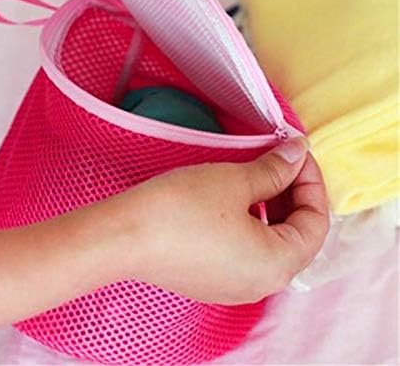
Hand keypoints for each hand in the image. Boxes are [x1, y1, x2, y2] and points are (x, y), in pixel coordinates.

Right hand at [125, 137, 328, 303]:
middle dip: (292, 194)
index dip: (312, 181)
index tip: (296, 152)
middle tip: (278, 160)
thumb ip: (275, 169)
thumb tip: (298, 154)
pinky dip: (251, 223)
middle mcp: (262, 284)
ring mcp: (235, 287)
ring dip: (271, 207)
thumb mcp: (234, 181)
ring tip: (257, 176)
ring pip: (271, 243)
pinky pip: (247, 252)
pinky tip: (234, 200)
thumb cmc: (181, 209)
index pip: (316, 222)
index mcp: (278, 265)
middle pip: (297, 236)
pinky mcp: (212, 280)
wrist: (123, 236)